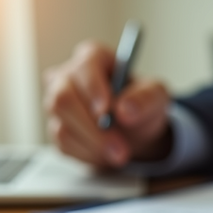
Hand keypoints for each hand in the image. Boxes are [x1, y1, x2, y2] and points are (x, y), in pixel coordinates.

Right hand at [43, 41, 171, 168]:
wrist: (135, 129)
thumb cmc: (141, 103)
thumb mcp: (156, 97)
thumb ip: (145, 98)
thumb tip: (125, 110)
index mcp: (92, 58)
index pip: (84, 67)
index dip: (93, 88)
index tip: (106, 110)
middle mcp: (67, 77)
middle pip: (63, 99)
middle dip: (92, 128)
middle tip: (119, 149)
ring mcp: (57, 103)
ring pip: (62, 126)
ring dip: (94, 145)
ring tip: (120, 154)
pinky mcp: (57, 128)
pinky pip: (64, 144)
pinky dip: (89, 153)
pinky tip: (106, 152)